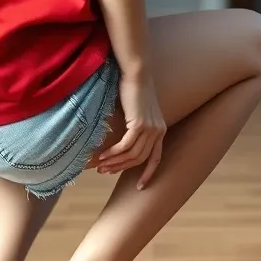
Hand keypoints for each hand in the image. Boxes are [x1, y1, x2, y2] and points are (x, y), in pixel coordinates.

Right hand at [96, 71, 165, 188]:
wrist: (137, 73)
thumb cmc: (133, 89)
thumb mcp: (136, 112)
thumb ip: (134, 127)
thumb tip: (121, 143)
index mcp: (160, 130)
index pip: (156, 158)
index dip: (148, 173)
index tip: (140, 187)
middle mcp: (158, 131)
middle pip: (139, 159)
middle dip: (121, 168)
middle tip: (104, 172)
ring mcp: (151, 129)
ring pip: (132, 155)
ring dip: (115, 162)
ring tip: (100, 166)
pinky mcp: (140, 124)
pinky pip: (125, 146)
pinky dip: (113, 153)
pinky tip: (103, 155)